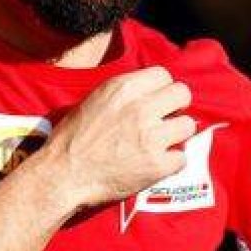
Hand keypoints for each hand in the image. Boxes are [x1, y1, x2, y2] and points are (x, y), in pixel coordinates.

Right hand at [40, 66, 195, 210]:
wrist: (62, 175)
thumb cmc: (71, 139)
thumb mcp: (94, 100)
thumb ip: (124, 93)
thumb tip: (150, 92)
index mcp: (123, 89)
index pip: (164, 75)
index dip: (161, 89)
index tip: (156, 100)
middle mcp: (141, 108)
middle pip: (182, 94)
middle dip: (176, 106)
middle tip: (165, 119)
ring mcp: (151, 137)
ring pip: (188, 125)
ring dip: (176, 135)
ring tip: (160, 143)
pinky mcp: (156, 165)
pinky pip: (181, 157)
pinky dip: (170, 162)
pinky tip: (154, 164)